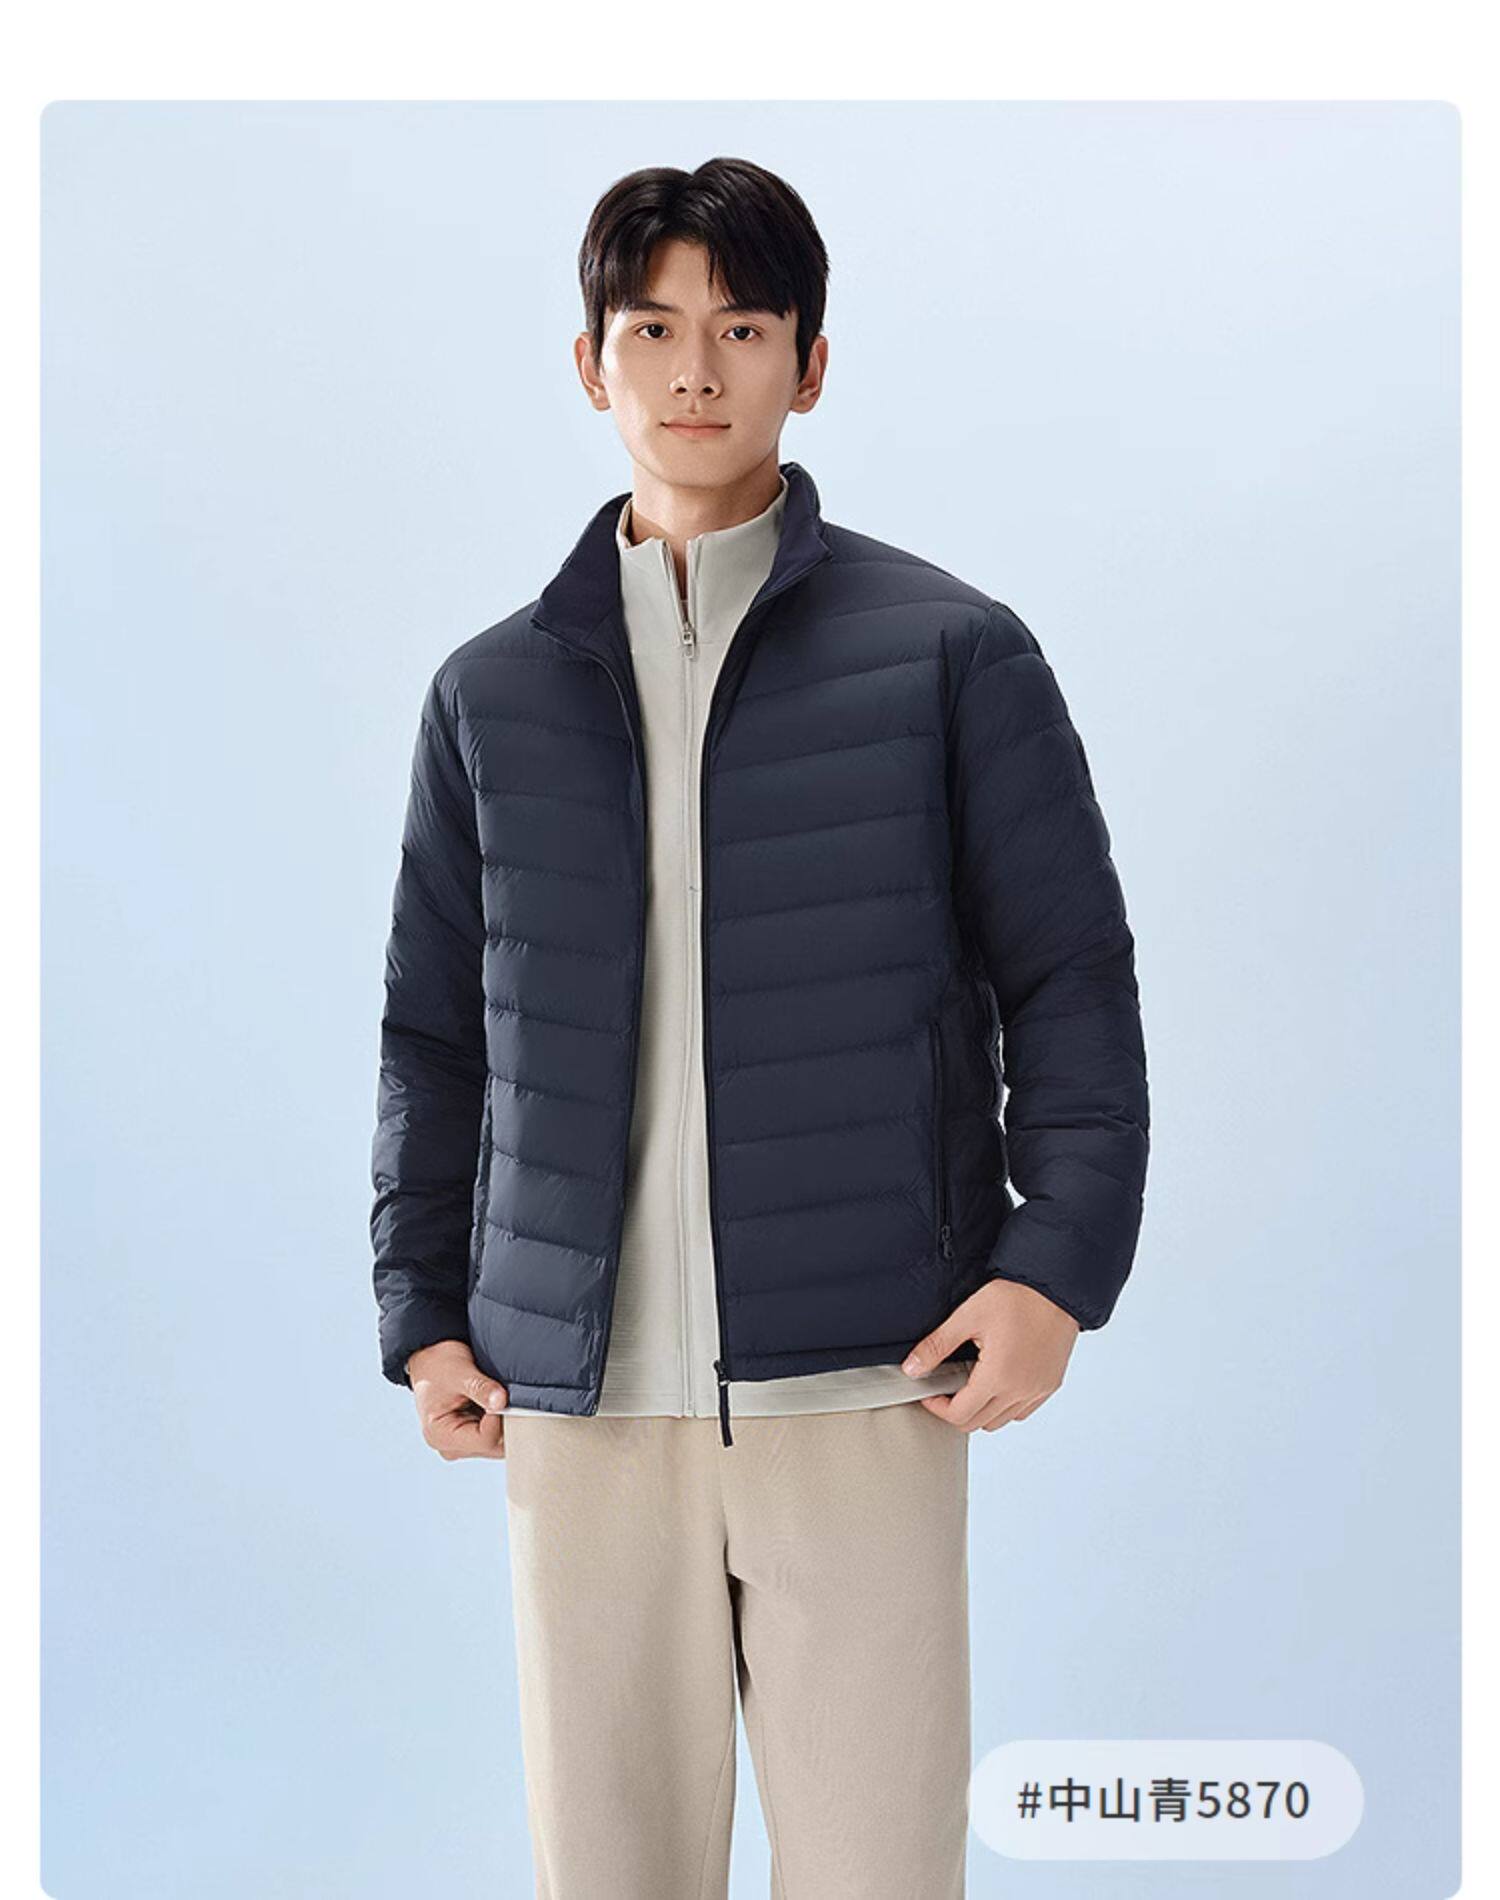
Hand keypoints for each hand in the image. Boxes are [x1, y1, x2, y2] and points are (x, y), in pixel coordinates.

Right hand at [406, 1341, 509, 1459]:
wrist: (431, 1361)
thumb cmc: (439, 1365)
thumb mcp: (460, 1372)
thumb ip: (481, 1388)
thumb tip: (501, 1402)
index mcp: (440, 1435)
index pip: (485, 1440)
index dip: (500, 1418)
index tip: (502, 1395)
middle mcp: (449, 1447)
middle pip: (494, 1447)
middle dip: (506, 1422)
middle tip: (505, 1394)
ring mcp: (461, 1446)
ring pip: (498, 1444)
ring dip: (504, 1421)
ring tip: (494, 1397)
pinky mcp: (470, 1440)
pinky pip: (496, 1437)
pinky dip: (501, 1420)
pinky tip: (493, 1403)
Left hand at [901, 1279, 1079, 1432]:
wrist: (1055, 1288)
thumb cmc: (1017, 1297)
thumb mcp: (968, 1316)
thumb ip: (937, 1345)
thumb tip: (912, 1368)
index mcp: (998, 1376)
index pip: (960, 1415)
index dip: (937, 1408)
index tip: (930, 1393)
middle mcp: (1020, 1390)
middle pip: (978, 1424)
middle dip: (955, 1411)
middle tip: (945, 1388)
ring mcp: (1037, 1390)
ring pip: (1000, 1421)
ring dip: (980, 1410)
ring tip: (970, 1383)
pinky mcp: (1049, 1385)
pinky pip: (1021, 1411)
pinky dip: (1004, 1406)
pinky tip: (996, 1383)